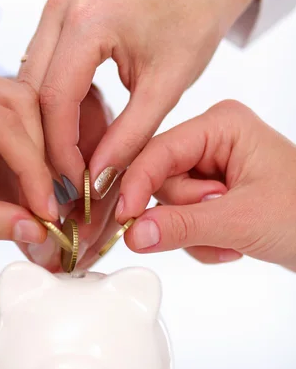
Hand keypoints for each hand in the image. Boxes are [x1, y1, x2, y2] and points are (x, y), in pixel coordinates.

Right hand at [19, 0, 261, 202]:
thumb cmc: (192, 27)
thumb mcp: (165, 90)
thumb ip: (128, 139)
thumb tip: (97, 181)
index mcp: (90, 19)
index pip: (55, 99)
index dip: (60, 151)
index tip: (75, 184)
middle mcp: (63, 5)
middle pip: (34, 92)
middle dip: (48, 142)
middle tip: (69, 181)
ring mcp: (56, 6)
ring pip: (31, 83)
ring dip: (47, 125)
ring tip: (73, 160)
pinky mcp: (58, 15)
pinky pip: (42, 70)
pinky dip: (54, 105)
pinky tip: (75, 130)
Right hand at [117, 100, 295, 271]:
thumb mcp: (241, 220)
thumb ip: (183, 226)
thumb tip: (135, 233)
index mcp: (222, 125)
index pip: (159, 151)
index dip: (138, 185)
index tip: (126, 217)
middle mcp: (213, 141)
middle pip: (160, 181)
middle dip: (185, 214)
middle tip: (218, 225)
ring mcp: (211, 168)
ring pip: (168, 205)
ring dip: (194, 232)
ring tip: (231, 238)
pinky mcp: (211, 193)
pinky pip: (181, 219)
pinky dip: (201, 239)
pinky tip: (230, 242)